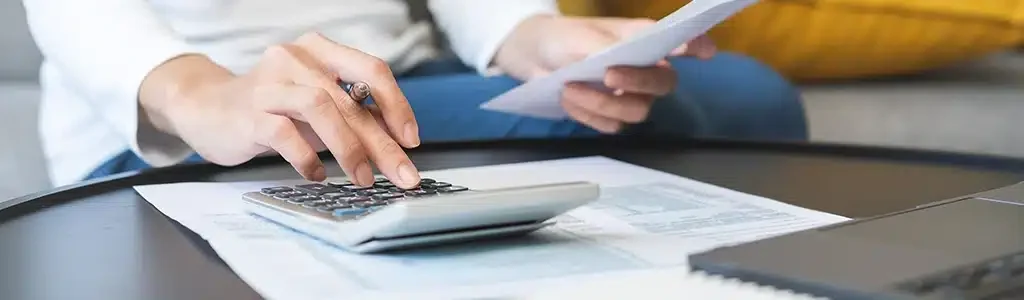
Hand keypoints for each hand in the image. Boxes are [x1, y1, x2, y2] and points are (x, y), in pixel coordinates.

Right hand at [140, 32, 421, 187]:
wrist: (206, 108)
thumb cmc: (272, 108)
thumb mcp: (317, 104)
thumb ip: (352, 115)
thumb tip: (396, 146)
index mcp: (321, 50)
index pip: (372, 70)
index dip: (397, 105)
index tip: (411, 140)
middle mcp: (296, 58)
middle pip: (350, 100)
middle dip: (382, 143)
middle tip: (402, 175)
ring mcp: (270, 83)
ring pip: (321, 108)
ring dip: (348, 148)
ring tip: (362, 178)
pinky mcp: (248, 112)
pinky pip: (284, 133)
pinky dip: (307, 157)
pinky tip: (317, 175)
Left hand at [494, 16, 715, 132]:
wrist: (534, 57)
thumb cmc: (563, 38)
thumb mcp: (581, 37)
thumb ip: (606, 48)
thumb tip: (623, 57)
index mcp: (643, 39)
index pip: (679, 41)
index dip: (697, 45)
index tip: (705, 50)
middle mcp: (645, 68)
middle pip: (664, 85)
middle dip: (637, 82)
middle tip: (608, 74)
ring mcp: (631, 95)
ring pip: (636, 111)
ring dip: (602, 102)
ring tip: (571, 87)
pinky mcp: (612, 115)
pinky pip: (611, 126)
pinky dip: (588, 114)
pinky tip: (570, 98)